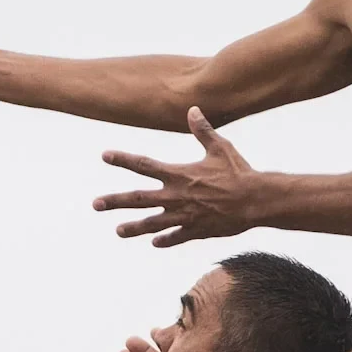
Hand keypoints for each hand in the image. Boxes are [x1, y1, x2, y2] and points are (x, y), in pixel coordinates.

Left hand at [94, 107, 261, 246]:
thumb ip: (202, 130)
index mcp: (179, 174)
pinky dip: (166, 240)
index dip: (123, 159)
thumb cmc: (239, 171)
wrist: (255, 201)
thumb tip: (192, 109)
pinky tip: (155, 243)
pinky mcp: (197, 231)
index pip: (144, 165)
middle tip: (95, 204)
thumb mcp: (220, 147)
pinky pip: (177, 237)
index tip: (105, 156)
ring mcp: (185, 216)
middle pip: (139, 199)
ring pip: (152, 224)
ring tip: (118, 230)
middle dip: (115, 201)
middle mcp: (176, 197)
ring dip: (133, 227)